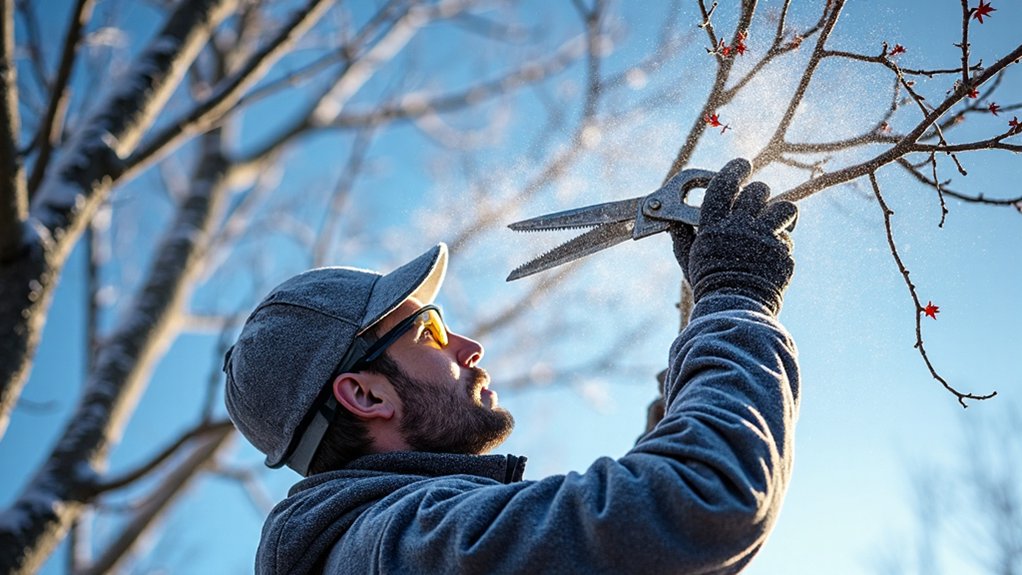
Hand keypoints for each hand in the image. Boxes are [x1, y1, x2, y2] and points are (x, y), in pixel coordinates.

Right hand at [669, 158, 797, 314]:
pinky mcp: (783, 253)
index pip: (725, 184)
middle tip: (756, 202)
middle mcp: (740, 226)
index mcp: (714, 225)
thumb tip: (673, 223)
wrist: (734, 310)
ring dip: (780, 212)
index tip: (743, 164)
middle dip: (759, 193)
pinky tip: (771, 256)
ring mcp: (765, 239)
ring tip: (776, 221)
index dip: (735, 169)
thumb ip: (682, 239)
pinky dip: (781, 244)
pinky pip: (788, 238)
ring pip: (784, 207)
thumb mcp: (689, 261)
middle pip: (758, 190)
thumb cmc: (708, 284)